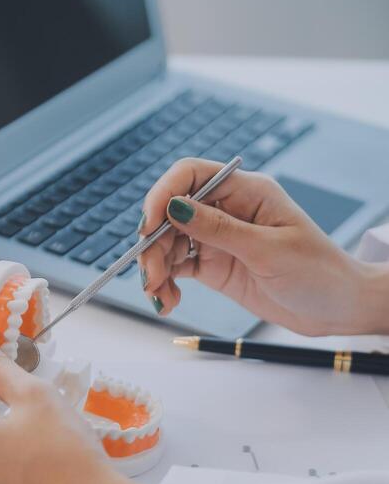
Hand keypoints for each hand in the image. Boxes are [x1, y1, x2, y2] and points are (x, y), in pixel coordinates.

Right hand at [139, 158, 388, 335]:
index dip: (163, 195)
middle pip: (171, 213)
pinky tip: (168, 299)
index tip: (147, 226)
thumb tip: (175, 207)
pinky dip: (167, 283)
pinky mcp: (215, 266)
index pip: (191, 176)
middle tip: (151, 276)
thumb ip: (219, 230)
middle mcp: (228, 210)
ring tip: (158, 295)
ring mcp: (219, 239)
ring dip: (156, 267)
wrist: (337, 307)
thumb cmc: (317, 271)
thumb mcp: (267, 249)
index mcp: (246, 191)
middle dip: (154, 243)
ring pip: (170, 242)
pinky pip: (178, 268)